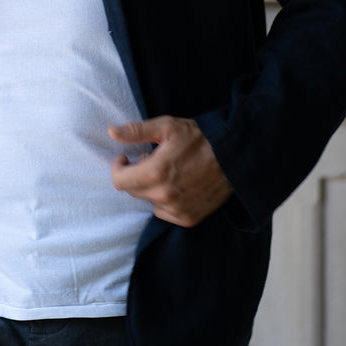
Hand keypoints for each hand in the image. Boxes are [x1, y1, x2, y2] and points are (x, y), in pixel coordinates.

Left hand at [108, 115, 231, 227]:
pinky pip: (165, 212)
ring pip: (149, 201)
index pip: (119, 181)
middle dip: (136, 175)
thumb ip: (137, 131)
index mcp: (156, 173)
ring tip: (168, 172)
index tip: (126, 157)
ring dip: (151, 189)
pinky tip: (178, 185)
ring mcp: (177, 210)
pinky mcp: (189, 218)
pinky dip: (166, 201)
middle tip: (152, 160)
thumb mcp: (167, 127)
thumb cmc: (199, 138)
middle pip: (133, 191)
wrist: (233, 155)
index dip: (119, 167)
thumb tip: (112, 132)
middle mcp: (165, 196)